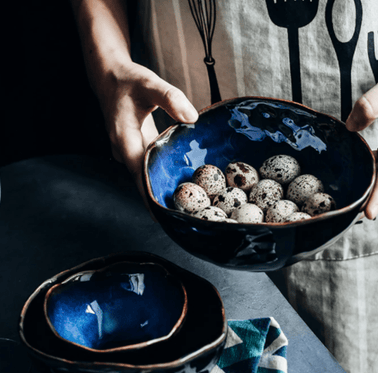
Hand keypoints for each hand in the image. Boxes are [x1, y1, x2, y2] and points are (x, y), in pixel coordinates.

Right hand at [97, 61, 198, 201]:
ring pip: (144, 175)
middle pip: (142, 181)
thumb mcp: (150, 83)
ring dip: (159, 187)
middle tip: (180, 214)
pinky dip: (159, 174)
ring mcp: (128, 151)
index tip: (162, 215)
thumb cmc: (128, 80)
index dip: (150, 195)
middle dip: (158, 198)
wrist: (109, 77)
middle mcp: (125, 150)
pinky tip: (176, 179)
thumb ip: (171, 99)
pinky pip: (147, 166)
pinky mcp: (134, 148)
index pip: (139, 175)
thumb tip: (192, 118)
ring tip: (182, 203)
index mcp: (125, 139)